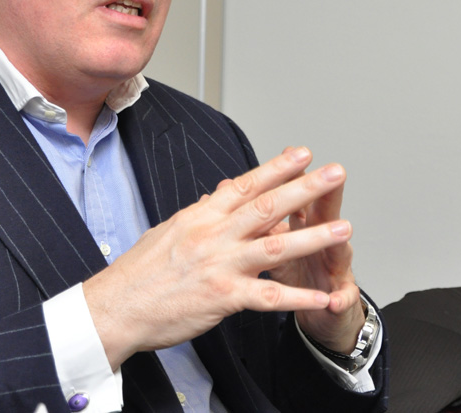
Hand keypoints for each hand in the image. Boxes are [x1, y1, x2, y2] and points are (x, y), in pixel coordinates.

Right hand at [82, 147, 357, 369]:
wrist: (117, 306)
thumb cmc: (139, 272)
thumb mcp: (167, 231)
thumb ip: (197, 215)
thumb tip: (214, 198)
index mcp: (200, 216)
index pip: (244, 185)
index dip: (276, 168)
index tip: (301, 154)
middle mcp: (213, 235)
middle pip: (266, 206)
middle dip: (304, 188)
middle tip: (334, 174)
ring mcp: (220, 265)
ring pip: (274, 245)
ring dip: (312, 237)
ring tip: (343, 229)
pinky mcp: (223, 297)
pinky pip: (268, 296)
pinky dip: (298, 298)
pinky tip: (323, 297)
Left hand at [268, 149, 364, 352]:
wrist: (323, 311)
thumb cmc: (293, 269)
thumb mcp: (271, 241)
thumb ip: (256, 215)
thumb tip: (228, 187)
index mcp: (302, 227)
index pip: (297, 195)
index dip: (294, 176)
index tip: (292, 152)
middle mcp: (320, 241)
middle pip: (323, 213)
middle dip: (325, 194)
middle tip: (334, 174)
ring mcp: (333, 270)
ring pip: (337, 253)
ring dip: (335, 243)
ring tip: (343, 231)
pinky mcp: (340, 301)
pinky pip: (341, 299)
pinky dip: (339, 299)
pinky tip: (333, 300)